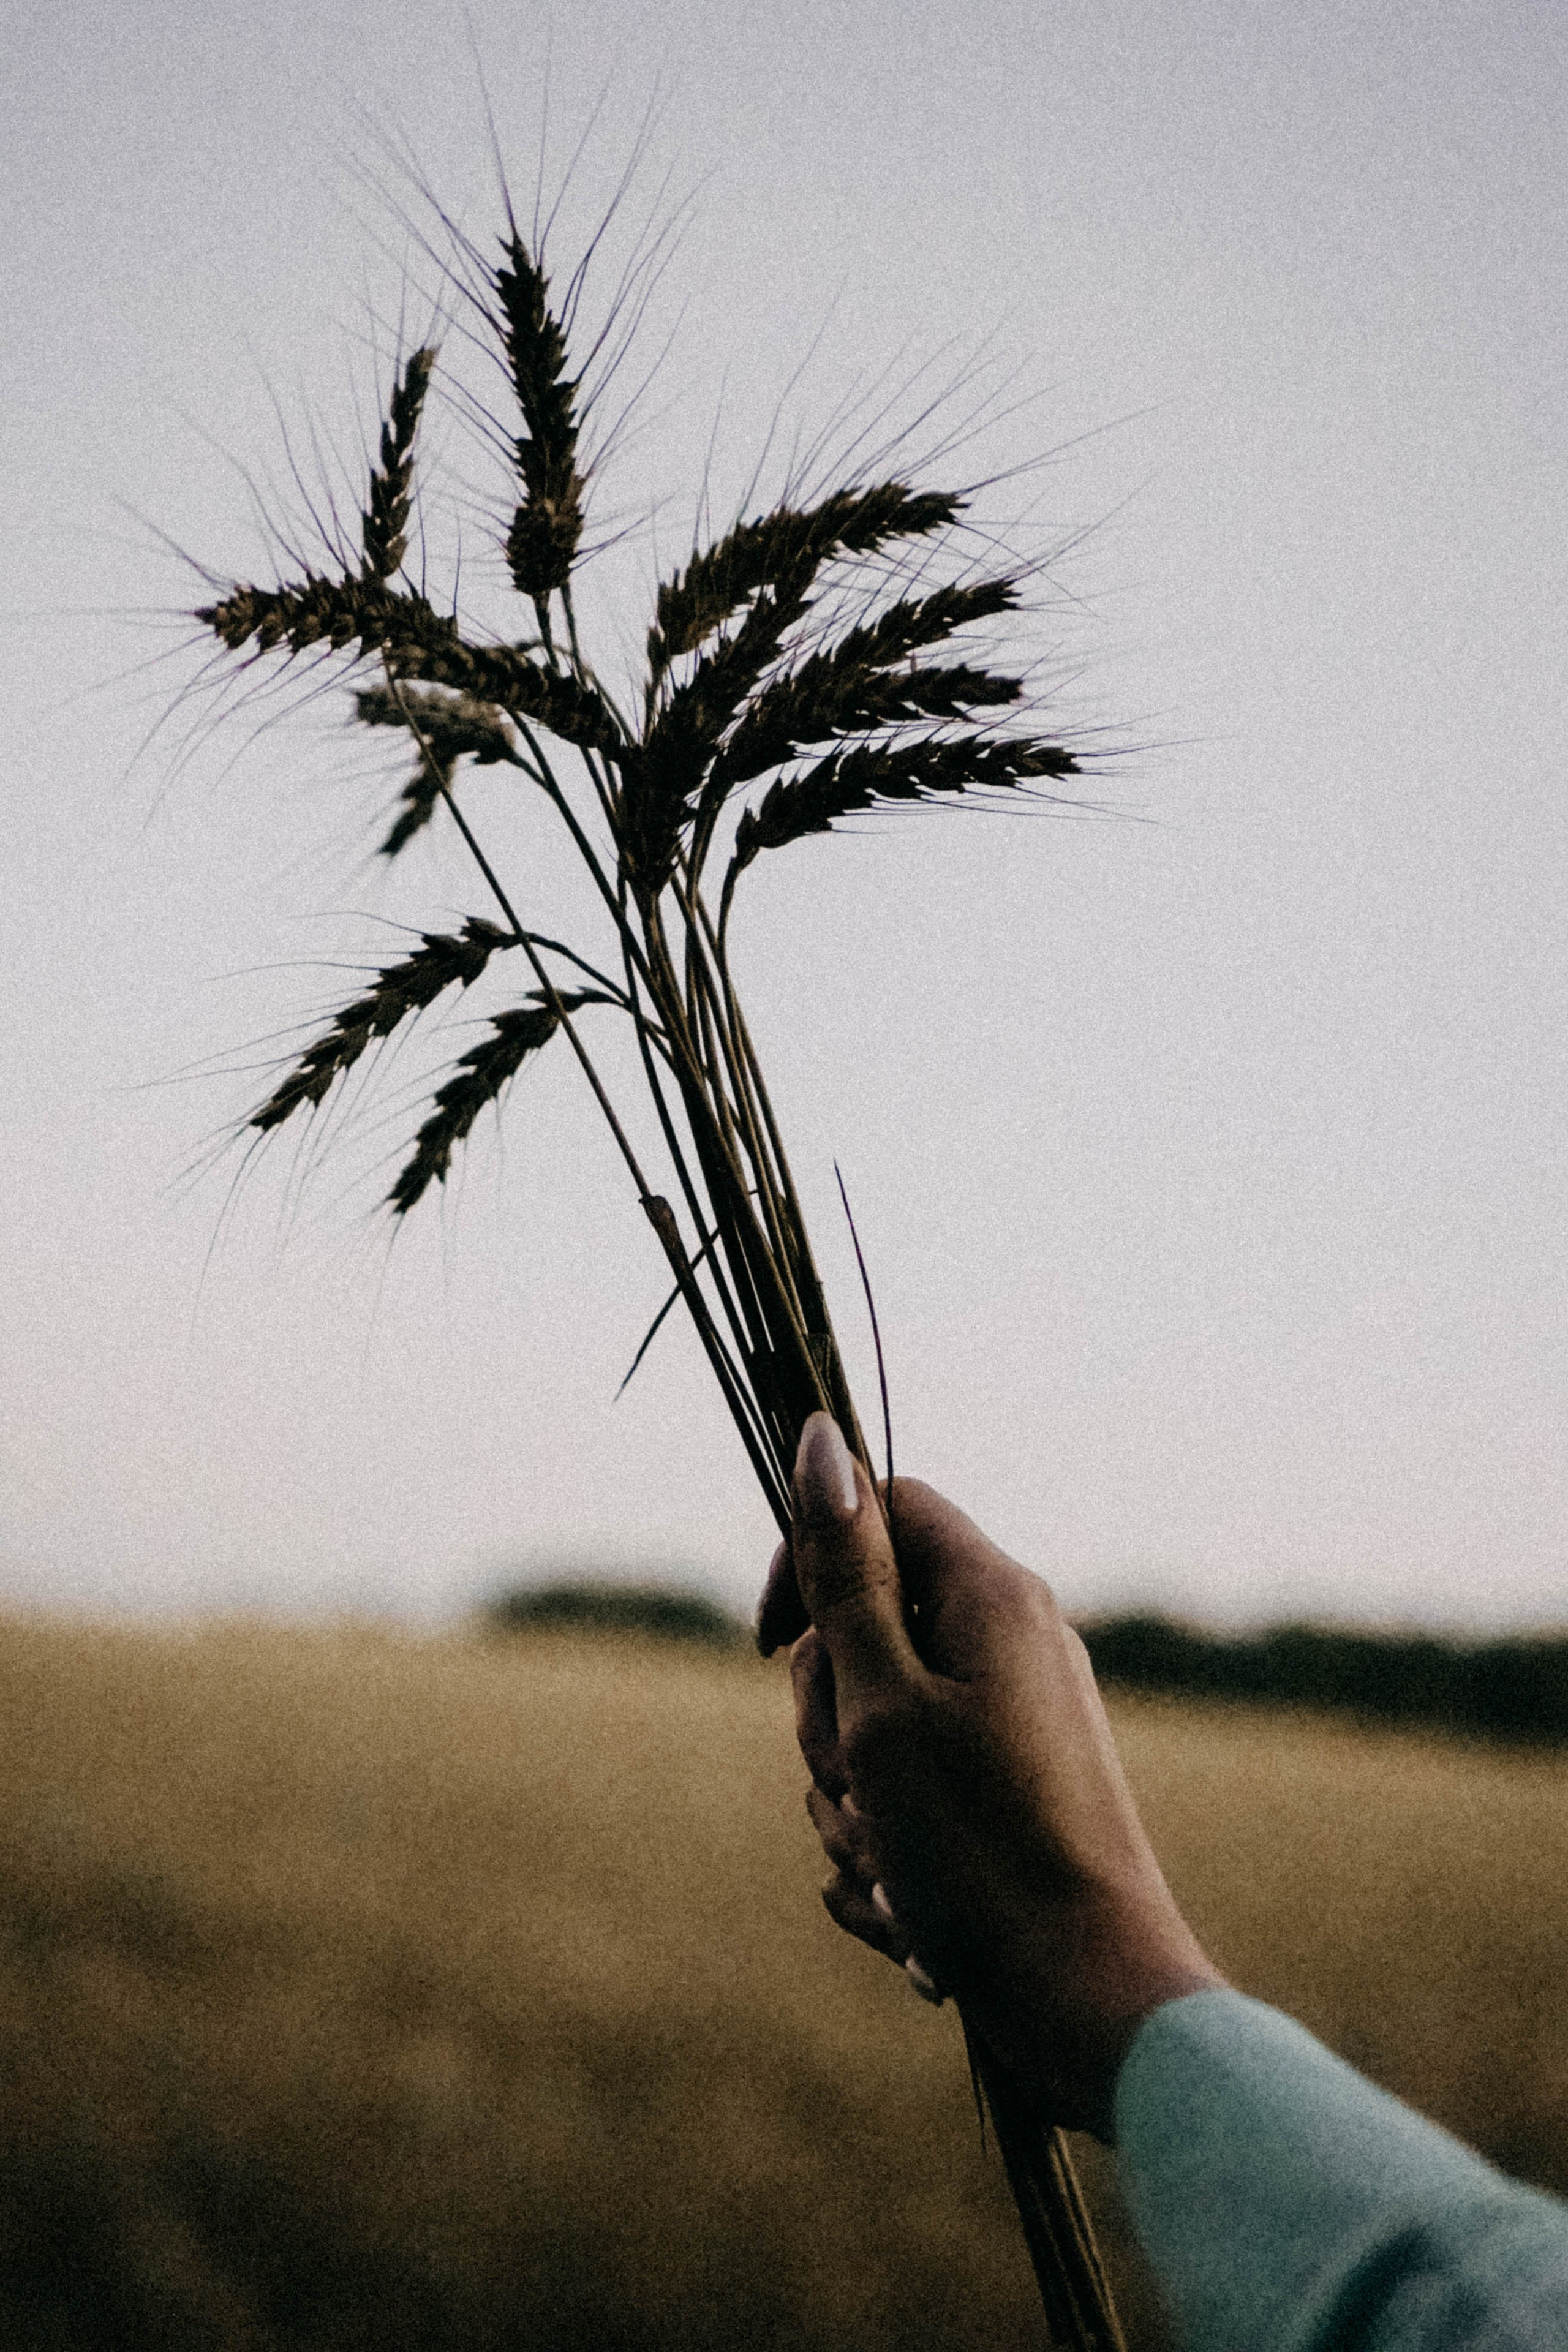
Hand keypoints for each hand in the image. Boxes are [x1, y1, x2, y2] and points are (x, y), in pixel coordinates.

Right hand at [760, 1414, 1223, 2138]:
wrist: (1090, 2003)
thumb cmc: (982, 1850)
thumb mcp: (885, 1700)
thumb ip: (844, 1573)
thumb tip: (820, 1439)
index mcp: (991, 1597)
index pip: (880, 1507)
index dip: (809, 1560)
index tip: (768, 1641)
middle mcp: (1011, 1646)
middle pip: (863, 1629)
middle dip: (827, 1717)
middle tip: (862, 1784)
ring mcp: (1013, 1727)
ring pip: (872, 1728)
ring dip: (853, 1803)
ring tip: (897, 1866)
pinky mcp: (1008, 1802)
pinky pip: (907, 1802)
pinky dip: (890, 1856)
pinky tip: (912, 1915)